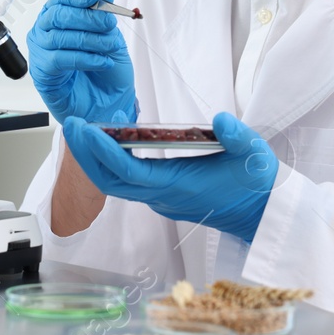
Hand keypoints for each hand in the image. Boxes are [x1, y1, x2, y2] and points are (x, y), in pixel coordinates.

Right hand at [27, 0, 136, 126]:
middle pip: (58, 15)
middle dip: (87, 17)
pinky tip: (102, 61)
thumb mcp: (111, 37)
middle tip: (109, 23)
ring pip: (61, 37)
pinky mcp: (43, 72)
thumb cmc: (105, 70)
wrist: (108, 102)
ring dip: (91, 40)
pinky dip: (86, 59)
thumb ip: (105, 16)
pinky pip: (62, 59)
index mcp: (59, 16)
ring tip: (111, 45)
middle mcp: (46, 31)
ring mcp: (41, 51)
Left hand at [62, 113, 277, 242]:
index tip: (83, 130)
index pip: (129, 172)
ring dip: (97, 160)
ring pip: (116, 184)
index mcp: (178, 186)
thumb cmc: (256, 184)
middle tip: (72, 125)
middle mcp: (163, 196)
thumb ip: (237, 136)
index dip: (103, 152)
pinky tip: (109, 144)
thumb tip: (219, 119)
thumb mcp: (254, 154)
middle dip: (87, 155)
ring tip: (83, 131)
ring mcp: (161, 199)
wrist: (261, 215)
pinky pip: (128, 183)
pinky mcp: (164, 197)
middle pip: (111, 181)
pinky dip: (112, 164)